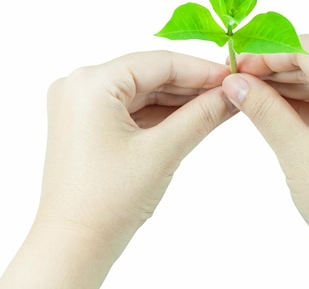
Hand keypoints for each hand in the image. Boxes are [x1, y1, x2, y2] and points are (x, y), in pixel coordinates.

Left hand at [0, 51, 234, 287]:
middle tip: (231, 93)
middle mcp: (79, 85)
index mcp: (90, 83)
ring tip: (218, 106)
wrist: (74, 245)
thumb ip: (202, 115)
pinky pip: (130, 109)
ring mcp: (80, 105)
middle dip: (192, 87)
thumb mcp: (164, 151)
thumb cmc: (109, 200)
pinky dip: (160, 114)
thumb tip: (233, 94)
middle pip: (149, 75)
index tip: (234, 76)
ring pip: (142, 92)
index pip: (158, 63)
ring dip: (179, 101)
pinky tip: (192, 117)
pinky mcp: (85, 123)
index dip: (201, 70)